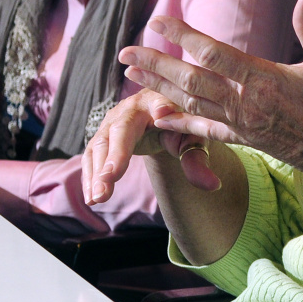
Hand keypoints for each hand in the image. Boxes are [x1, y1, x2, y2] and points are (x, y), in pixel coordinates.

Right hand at [82, 89, 219, 205]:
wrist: (167, 111)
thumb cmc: (181, 122)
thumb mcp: (193, 137)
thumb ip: (198, 159)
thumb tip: (213, 186)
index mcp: (153, 101)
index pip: (142, 118)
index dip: (131, 138)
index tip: (130, 152)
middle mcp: (127, 109)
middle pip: (114, 133)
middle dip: (109, 160)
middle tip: (106, 186)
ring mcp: (111, 122)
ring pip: (98, 146)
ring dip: (95, 174)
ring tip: (96, 200)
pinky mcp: (103, 136)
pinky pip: (91, 156)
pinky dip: (89, 176)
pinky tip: (91, 199)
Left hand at [118, 0, 302, 189]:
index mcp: (264, 79)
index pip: (214, 53)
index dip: (183, 35)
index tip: (158, 20)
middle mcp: (246, 103)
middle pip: (190, 80)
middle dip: (156, 64)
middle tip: (125, 51)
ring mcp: (242, 124)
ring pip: (191, 104)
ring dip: (159, 88)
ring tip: (132, 75)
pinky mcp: (244, 139)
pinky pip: (204, 130)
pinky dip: (178, 122)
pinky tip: (157, 115)